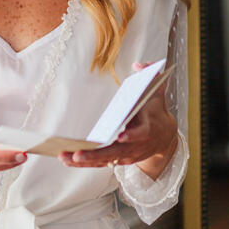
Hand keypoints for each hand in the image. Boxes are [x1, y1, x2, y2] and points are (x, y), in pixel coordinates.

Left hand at [58, 61, 177, 175]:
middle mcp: (135, 146)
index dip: (131, 136)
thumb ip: (150, 77)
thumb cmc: (156, 113)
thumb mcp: (156, 93)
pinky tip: (68, 159)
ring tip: (64, 157)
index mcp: (146, 129)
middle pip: (114, 153)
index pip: (140, 133)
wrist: (164, 137)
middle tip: (77, 154)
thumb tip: (139, 65)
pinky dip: (85, 162)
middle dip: (95, 155)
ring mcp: (126, 155)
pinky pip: (100, 163)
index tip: (121, 135)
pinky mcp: (118, 160)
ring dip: (84, 161)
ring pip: (104, 161)